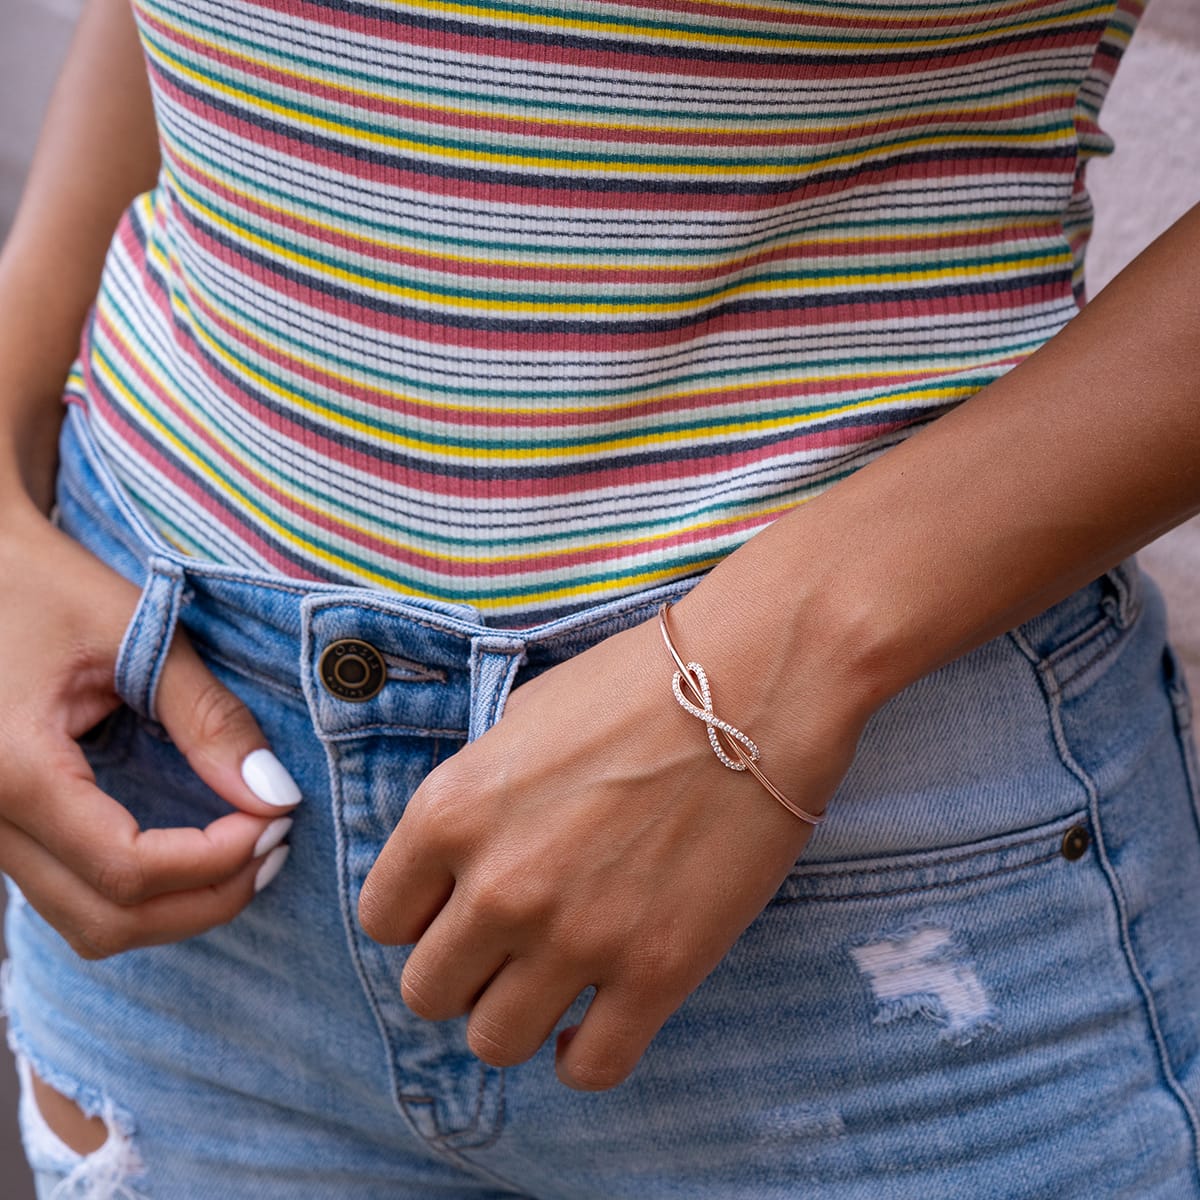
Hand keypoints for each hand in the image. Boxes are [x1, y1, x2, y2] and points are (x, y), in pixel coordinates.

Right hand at [0, 494, 300, 958]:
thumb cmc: (44, 581)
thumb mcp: (136, 632)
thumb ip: (208, 716)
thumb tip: (276, 794)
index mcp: (9, 768)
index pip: (125, 867)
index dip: (216, 861)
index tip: (278, 818)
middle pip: (105, 920)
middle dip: (205, 899)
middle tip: (275, 845)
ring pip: (85, 922)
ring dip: (176, 906)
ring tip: (248, 851)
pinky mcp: (1, 825)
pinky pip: (71, 891)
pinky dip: (142, 891)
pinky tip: (198, 849)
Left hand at [359, 599, 864, 1090]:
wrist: (754, 684)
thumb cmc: (637, 683)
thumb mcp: (523, 719)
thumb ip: (479, 795)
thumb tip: (468, 848)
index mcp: (452, 812)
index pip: (382, 919)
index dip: (418, 918)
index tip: (453, 910)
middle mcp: (499, 886)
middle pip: (428, 991)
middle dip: (462, 973)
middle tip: (505, 947)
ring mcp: (576, 937)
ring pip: (495, 1041)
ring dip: (513, 1018)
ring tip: (548, 984)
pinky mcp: (656, 972)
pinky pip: (590, 1067)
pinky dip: (580, 1058)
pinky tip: (592, 1025)